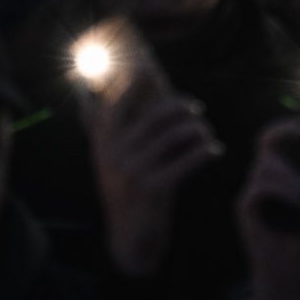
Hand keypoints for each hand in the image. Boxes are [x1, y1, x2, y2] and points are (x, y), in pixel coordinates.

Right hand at [88, 80, 220, 278]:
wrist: (128, 236)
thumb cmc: (122, 190)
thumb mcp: (105, 160)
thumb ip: (98, 129)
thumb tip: (85, 98)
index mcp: (103, 141)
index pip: (120, 100)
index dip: (135, 80)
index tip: (148, 63)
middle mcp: (114, 152)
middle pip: (157, 114)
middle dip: (181, 106)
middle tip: (196, 108)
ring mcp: (133, 170)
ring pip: (176, 135)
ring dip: (197, 129)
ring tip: (205, 132)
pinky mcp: (153, 188)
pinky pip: (186, 160)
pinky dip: (204, 151)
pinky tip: (214, 150)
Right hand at [234, 121, 299, 299]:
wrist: (287, 275)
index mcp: (278, 176)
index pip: (272, 140)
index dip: (285, 128)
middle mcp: (262, 180)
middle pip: (265, 145)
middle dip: (285, 138)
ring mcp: (251, 193)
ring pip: (264, 167)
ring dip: (290, 176)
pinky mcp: (245, 208)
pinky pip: (259, 188)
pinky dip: (281, 191)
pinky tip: (299, 201)